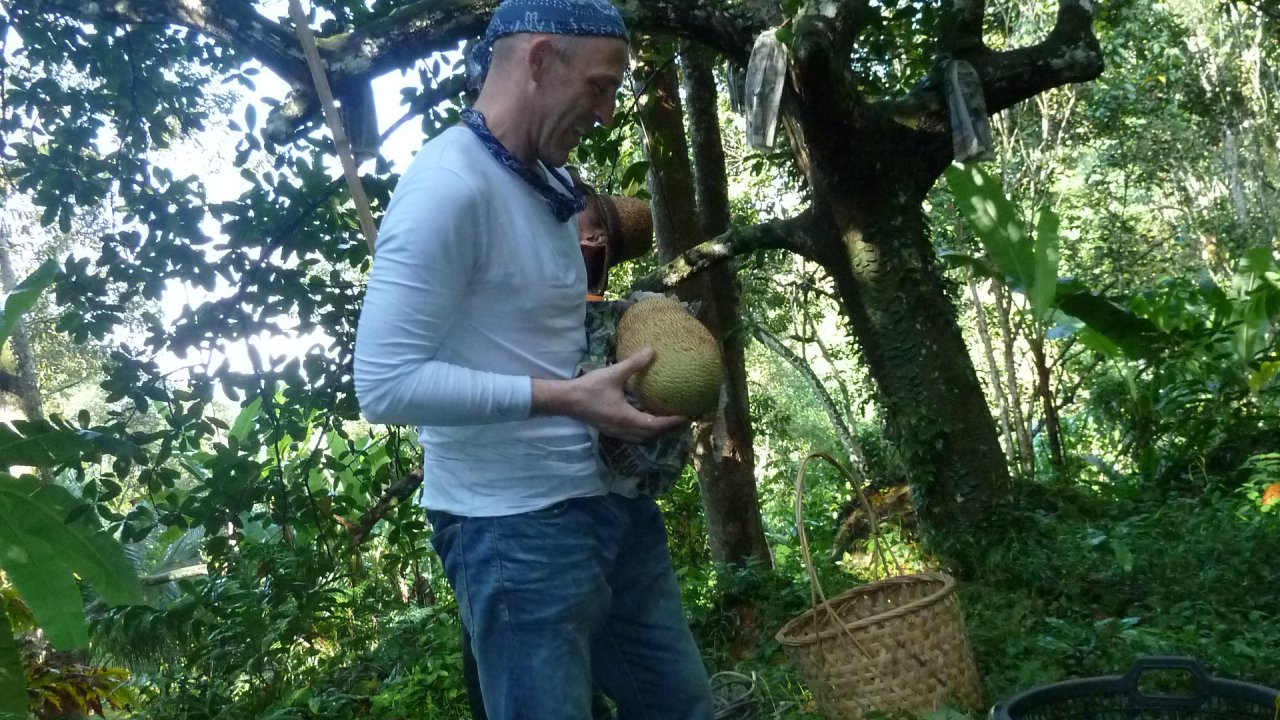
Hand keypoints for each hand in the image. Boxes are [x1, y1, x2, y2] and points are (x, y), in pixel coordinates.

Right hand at [531, 348, 687, 442]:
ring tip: (661, 417)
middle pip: (650, 434)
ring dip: (652, 429)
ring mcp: (614, 431)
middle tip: (676, 417)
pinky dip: (640, 428)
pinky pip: (630, 433)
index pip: (656, 425)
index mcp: (627, 418)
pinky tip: (641, 415)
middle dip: (664, 428)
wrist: (565, 400)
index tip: (685, 416)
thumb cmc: (590, 388)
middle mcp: (623, 429)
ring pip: (639, 436)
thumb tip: (652, 351)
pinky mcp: (608, 428)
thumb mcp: (613, 374)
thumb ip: (634, 364)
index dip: (671, 422)